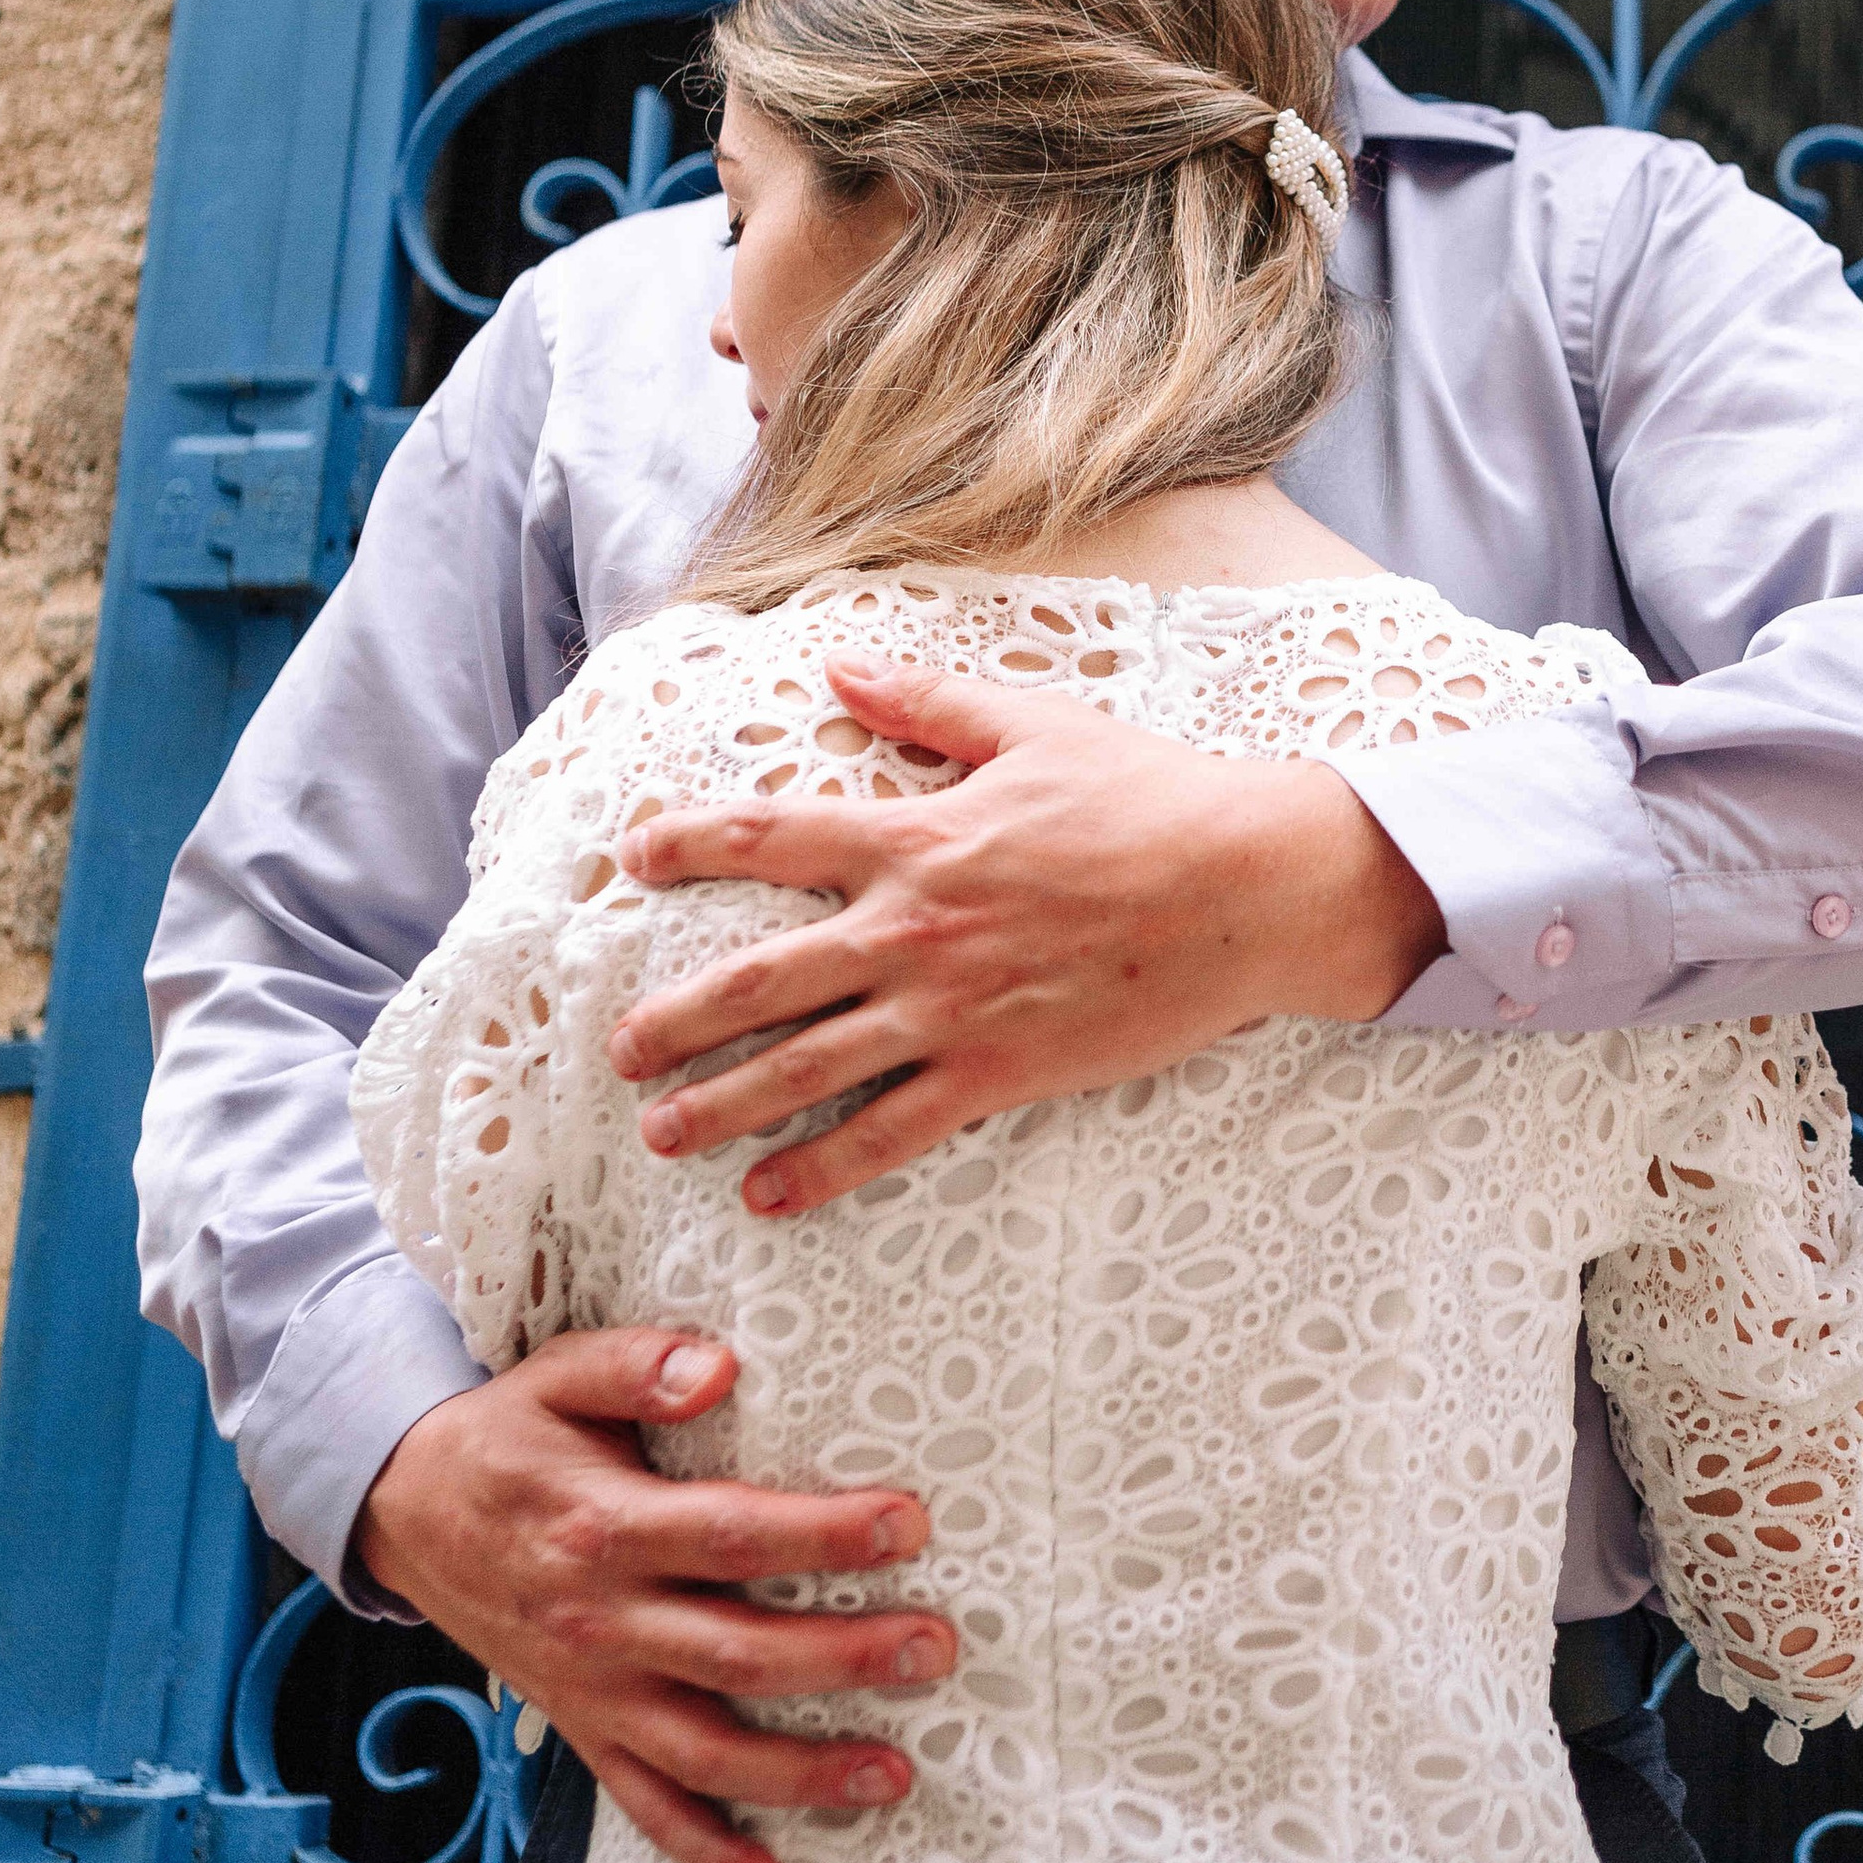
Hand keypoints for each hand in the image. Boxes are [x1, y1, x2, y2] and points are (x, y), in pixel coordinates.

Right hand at [350, 1327, 953, 1862]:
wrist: (404, 1512)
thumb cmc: (506, 1437)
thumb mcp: (557, 1374)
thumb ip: (636, 1366)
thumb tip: (718, 1366)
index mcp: (604, 1527)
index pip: (729, 1534)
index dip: (821, 1535)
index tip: (907, 1523)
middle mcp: (603, 1622)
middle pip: (737, 1653)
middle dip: (845, 1658)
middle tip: (935, 1649)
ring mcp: (594, 1691)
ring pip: (706, 1750)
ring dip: (801, 1772)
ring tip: (893, 1772)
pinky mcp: (583, 1729)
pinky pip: (644, 1806)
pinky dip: (706, 1852)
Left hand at [611, 655, 1445, 1212]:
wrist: (1244, 885)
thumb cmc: (1147, 796)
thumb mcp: (1033, 727)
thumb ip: (926, 702)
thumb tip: (840, 668)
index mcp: (914, 837)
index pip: (768, 836)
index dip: (688, 842)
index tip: (631, 856)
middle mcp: (912, 929)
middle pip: (758, 979)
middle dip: (676, 1019)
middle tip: (619, 1049)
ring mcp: (950, 1009)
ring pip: (806, 1068)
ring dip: (723, 1104)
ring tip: (664, 1133)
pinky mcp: (997, 1073)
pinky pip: (890, 1132)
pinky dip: (822, 1169)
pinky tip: (770, 1194)